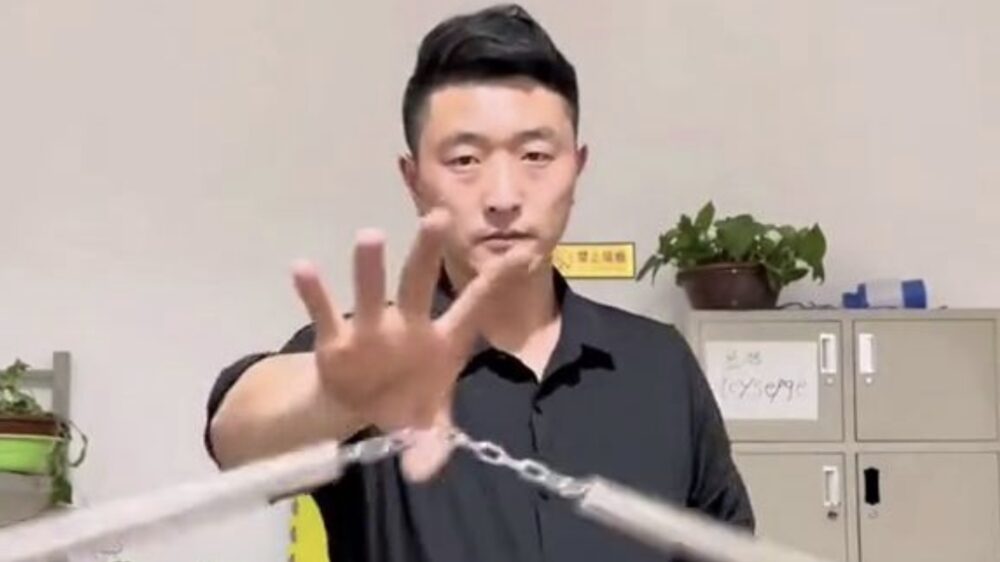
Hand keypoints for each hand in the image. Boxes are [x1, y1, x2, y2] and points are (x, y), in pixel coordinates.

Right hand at [292, 209, 531, 479]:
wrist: (363, 405)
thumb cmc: (409, 402)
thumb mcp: (427, 428)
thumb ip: (432, 447)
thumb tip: (422, 473)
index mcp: (443, 341)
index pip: (474, 308)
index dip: (497, 283)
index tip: (523, 253)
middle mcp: (409, 326)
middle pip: (419, 285)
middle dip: (427, 253)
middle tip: (437, 217)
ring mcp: (372, 329)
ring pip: (373, 293)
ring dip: (371, 268)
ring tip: (369, 236)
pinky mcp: (337, 340)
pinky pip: (325, 314)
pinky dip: (313, 293)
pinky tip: (302, 268)